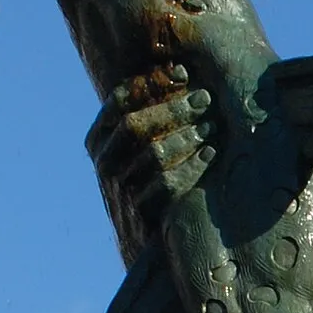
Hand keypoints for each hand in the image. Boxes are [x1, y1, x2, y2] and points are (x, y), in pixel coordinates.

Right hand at [85, 65, 213, 239]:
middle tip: (205, 97)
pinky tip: (211, 153)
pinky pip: (167, 186)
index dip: (151, 84)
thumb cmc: (153, 180)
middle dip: (173, 108)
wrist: (153, 242)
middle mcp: (104, 163)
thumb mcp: (144, 145)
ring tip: (212, 125)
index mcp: (99, 139)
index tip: (183, 72)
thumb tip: (182, 70)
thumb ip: (155, 111)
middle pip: (134, 126)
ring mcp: (121, 190)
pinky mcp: (142, 214)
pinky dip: (192, 167)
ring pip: (152, 155)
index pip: (119, 101)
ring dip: (186, 136)